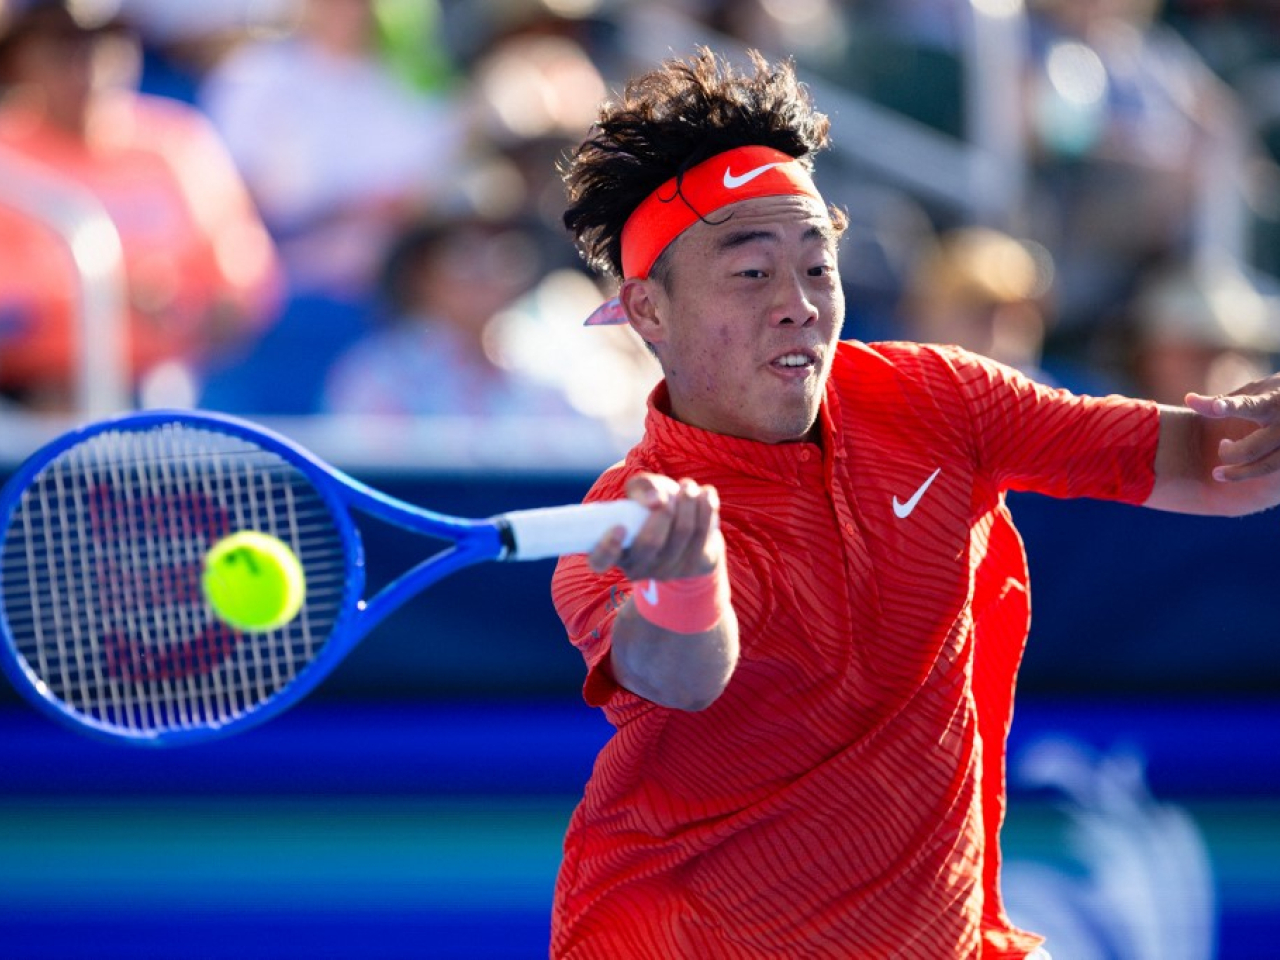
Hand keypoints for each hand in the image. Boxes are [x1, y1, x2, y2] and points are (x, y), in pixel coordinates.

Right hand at [587, 473, 723, 579]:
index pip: (600, 561)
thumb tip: (655, 500)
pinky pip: (703, 533)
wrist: (687, 528)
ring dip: (687, 502)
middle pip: (651, 542)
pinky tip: (706, 493)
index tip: (619, 527)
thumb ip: (643, 487)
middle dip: (663, 510)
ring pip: (682, 532)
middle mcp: (639, 568)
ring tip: (687, 487)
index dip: (607, 548)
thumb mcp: (642, 492)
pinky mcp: (697, 566)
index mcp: (616, 552)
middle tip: (667, 494)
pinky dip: (706, 507)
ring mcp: (669, 571)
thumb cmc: (653, 507)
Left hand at [1186, 375, 1279, 480]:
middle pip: (1253, 448)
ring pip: (1267, 467)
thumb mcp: (1252, 392)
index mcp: (1272, 401)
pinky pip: (1275, 471)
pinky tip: (1245, 470)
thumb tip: (1187, 399)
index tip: (1217, 407)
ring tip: (1218, 473)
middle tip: (1221, 447)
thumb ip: (1220, 402)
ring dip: (1240, 474)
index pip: (1249, 405)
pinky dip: (1255, 472)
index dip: (1231, 407)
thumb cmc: (1275, 394)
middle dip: (1229, 455)